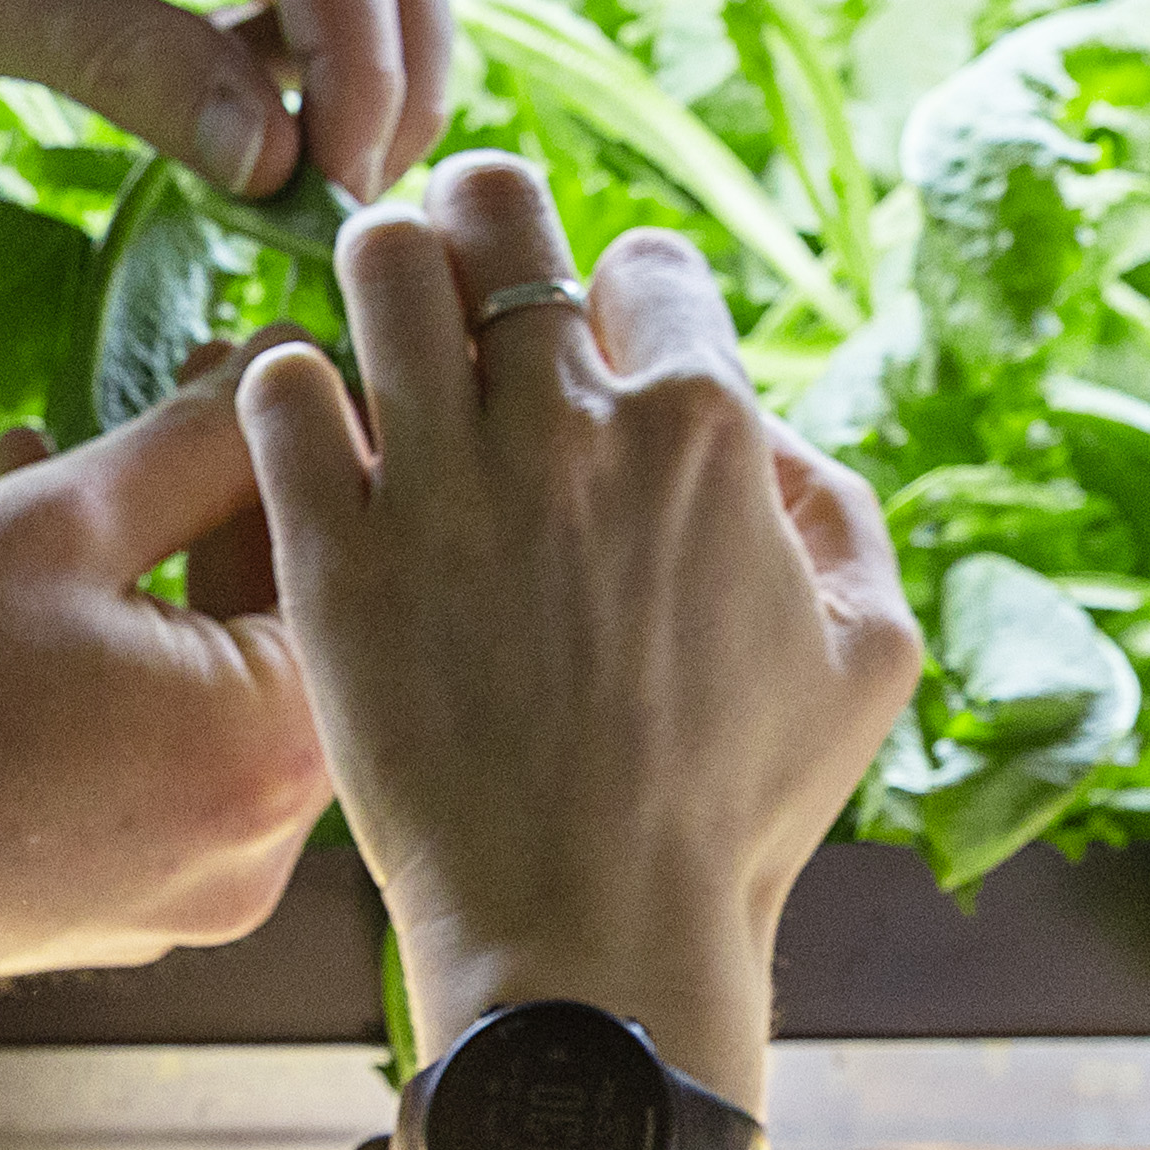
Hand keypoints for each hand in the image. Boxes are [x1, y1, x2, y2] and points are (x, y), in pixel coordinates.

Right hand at [0, 389, 335, 1002]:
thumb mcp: (51, 522)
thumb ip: (198, 442)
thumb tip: (287, 372)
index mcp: (264, 754)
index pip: (346, 569)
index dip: (306, 444)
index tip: (269, 355)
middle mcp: (252, 854)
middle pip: (281, 639)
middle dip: (224, 503)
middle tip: (178, 380)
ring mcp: (178, 898)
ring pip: (204, 696)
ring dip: (151, 570)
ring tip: (60, 459)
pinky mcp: (105, 915)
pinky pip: (147, 761)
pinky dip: (110, 664)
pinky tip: (19, 569)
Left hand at [240, 155, 920, 1068]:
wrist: (592, 937)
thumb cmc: (735, 816)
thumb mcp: (867, 658)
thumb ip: (839, 511)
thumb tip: (771, 434)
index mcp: (706, 432)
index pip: (647, 262)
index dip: (624, 300)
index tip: (600, 357)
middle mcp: (571, 429)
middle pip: (499, 212)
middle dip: (481, 220)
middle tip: (464, 271)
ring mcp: (444, 485)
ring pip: (381, 262)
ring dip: (381, 273)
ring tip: (381, 325)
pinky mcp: (338, 555)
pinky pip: (282, 391)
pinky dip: (292, 388)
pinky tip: (316, 435)